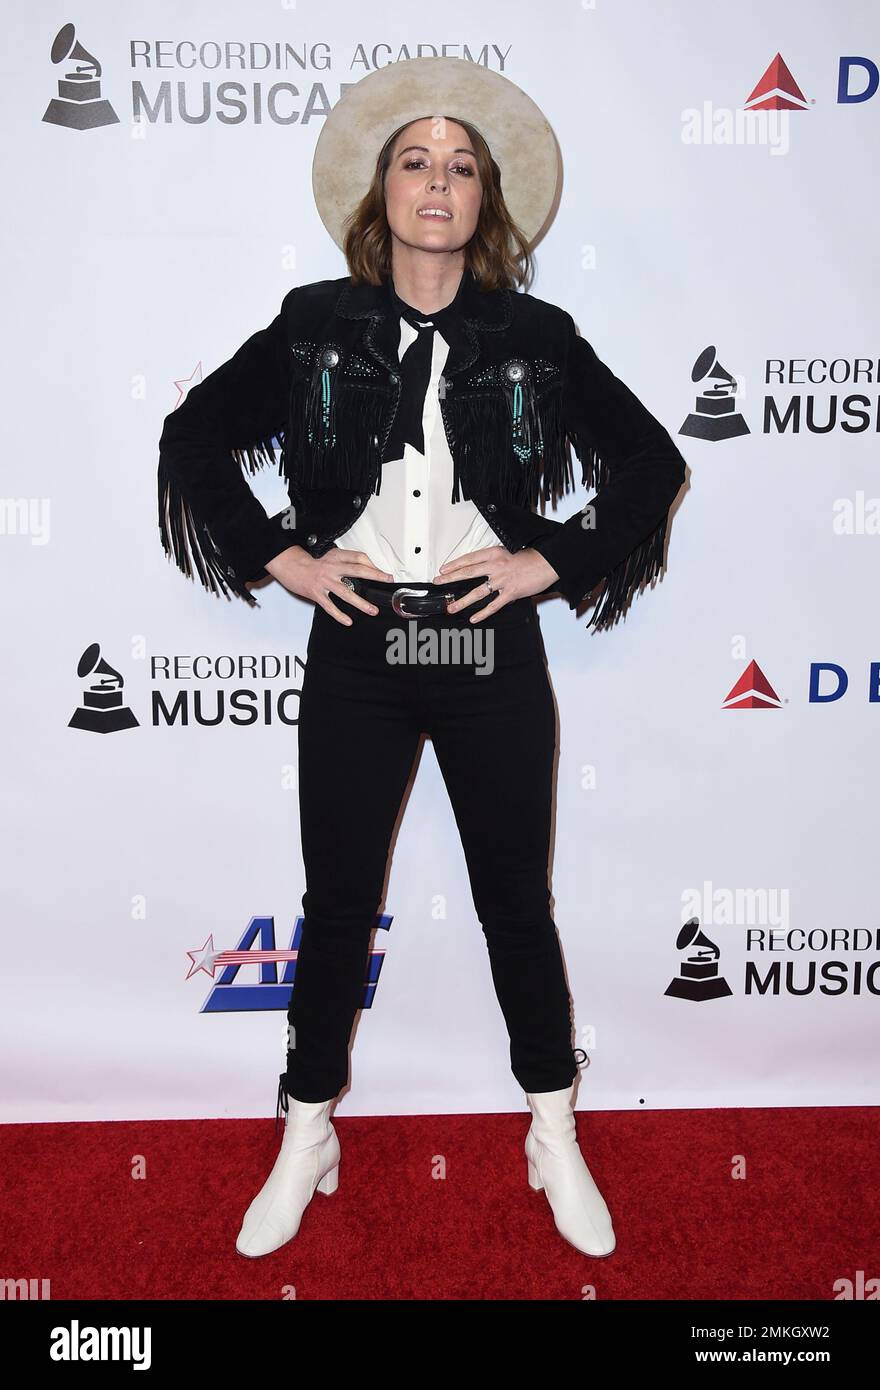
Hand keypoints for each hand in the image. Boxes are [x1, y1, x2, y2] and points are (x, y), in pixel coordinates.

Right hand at [264, 546, 393, 625]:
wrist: (291, 567)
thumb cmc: (312, 565)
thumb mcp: (331, 558)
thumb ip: (346, 563)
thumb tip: (366, 569)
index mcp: (336, 558)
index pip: (358, 558)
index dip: (372, 565)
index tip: (383, 573)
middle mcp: (332, 568)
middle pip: (357, 570)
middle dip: (374, 576)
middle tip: (386, 581)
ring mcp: (324, 581)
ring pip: (346, 593)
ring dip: (361, 603)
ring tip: (372, 610)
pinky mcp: (316, 593)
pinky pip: (330, 606)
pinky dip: (339, 615)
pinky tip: (348, 621)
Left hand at [432, 546, 559, 621]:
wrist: (548, 563)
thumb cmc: (530, 558)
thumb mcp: (508, 553)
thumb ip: (494, 562)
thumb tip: (481, 571)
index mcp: (494, 553)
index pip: (469, 559)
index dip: (454, 565)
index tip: (443, 569)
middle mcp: (496, 566)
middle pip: (468, 573)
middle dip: (450, 579)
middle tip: (438, 583)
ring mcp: (502, 580)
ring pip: (477, 592)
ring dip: (462, 601)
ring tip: (451, 608)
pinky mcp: (511, 592)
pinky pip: (493, 605)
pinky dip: (483, 613)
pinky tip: (474, 619)